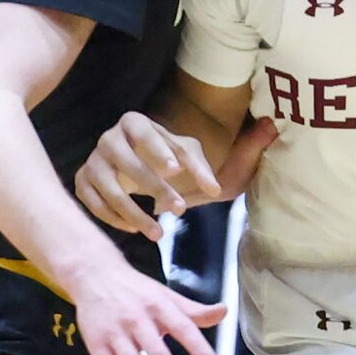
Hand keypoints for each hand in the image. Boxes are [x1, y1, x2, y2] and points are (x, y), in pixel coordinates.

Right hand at [68, 257, 226, 354]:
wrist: (93, 274)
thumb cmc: (136, 289)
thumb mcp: (165, 294)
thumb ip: (193, 310)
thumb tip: (224, 312)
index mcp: (159, 306)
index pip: (182, 327)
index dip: (196, 346)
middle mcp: (137, 320)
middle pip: (157, 352)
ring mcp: (115, 334)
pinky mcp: (96, 345)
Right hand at [75, 114, 275, 236]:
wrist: (143, 173)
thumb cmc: (174, 163)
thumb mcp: (199, 156)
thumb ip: (236, 147)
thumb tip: (272, 128)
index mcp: (136, 122)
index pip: (145, 132)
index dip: (157, 149)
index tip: (175, 169)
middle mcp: (110, 137)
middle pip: (124, 159)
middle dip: (151, 185)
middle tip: (179, 208)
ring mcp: (93, 160)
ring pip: (106, 185)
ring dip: (131, 211)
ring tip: (158, 232)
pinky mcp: (83, 182)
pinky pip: (90, 202)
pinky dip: (111, 218)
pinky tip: (135, 230)